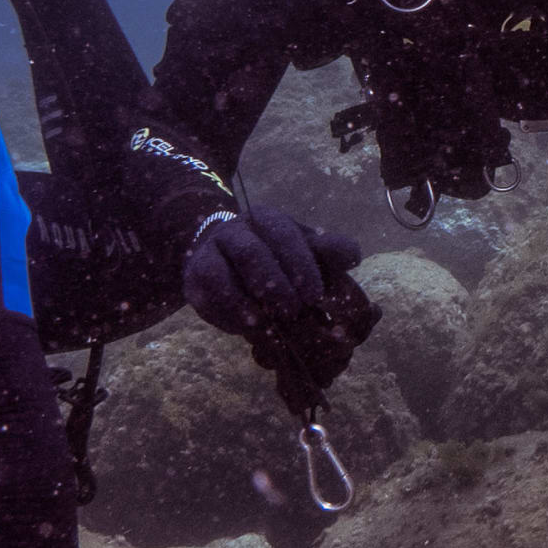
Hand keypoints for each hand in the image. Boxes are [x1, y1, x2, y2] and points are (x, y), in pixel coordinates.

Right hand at [183, 206, 377, 412]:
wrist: (225, 259)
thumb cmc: (275, 257)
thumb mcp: (304, 250)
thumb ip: (328, 251)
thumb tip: (352, 257)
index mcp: (268, 219)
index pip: (285, 235)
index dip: (301, 264)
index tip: (315, 295)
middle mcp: (236, 231)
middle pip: (252, 253)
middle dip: (274, 285)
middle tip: (293, 311)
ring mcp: (211, 253)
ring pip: (221, 274)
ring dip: (244, 303)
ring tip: (267, 325)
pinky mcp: (195, 278)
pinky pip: (206, 296)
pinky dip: (227, 314)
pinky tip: (247, 328)